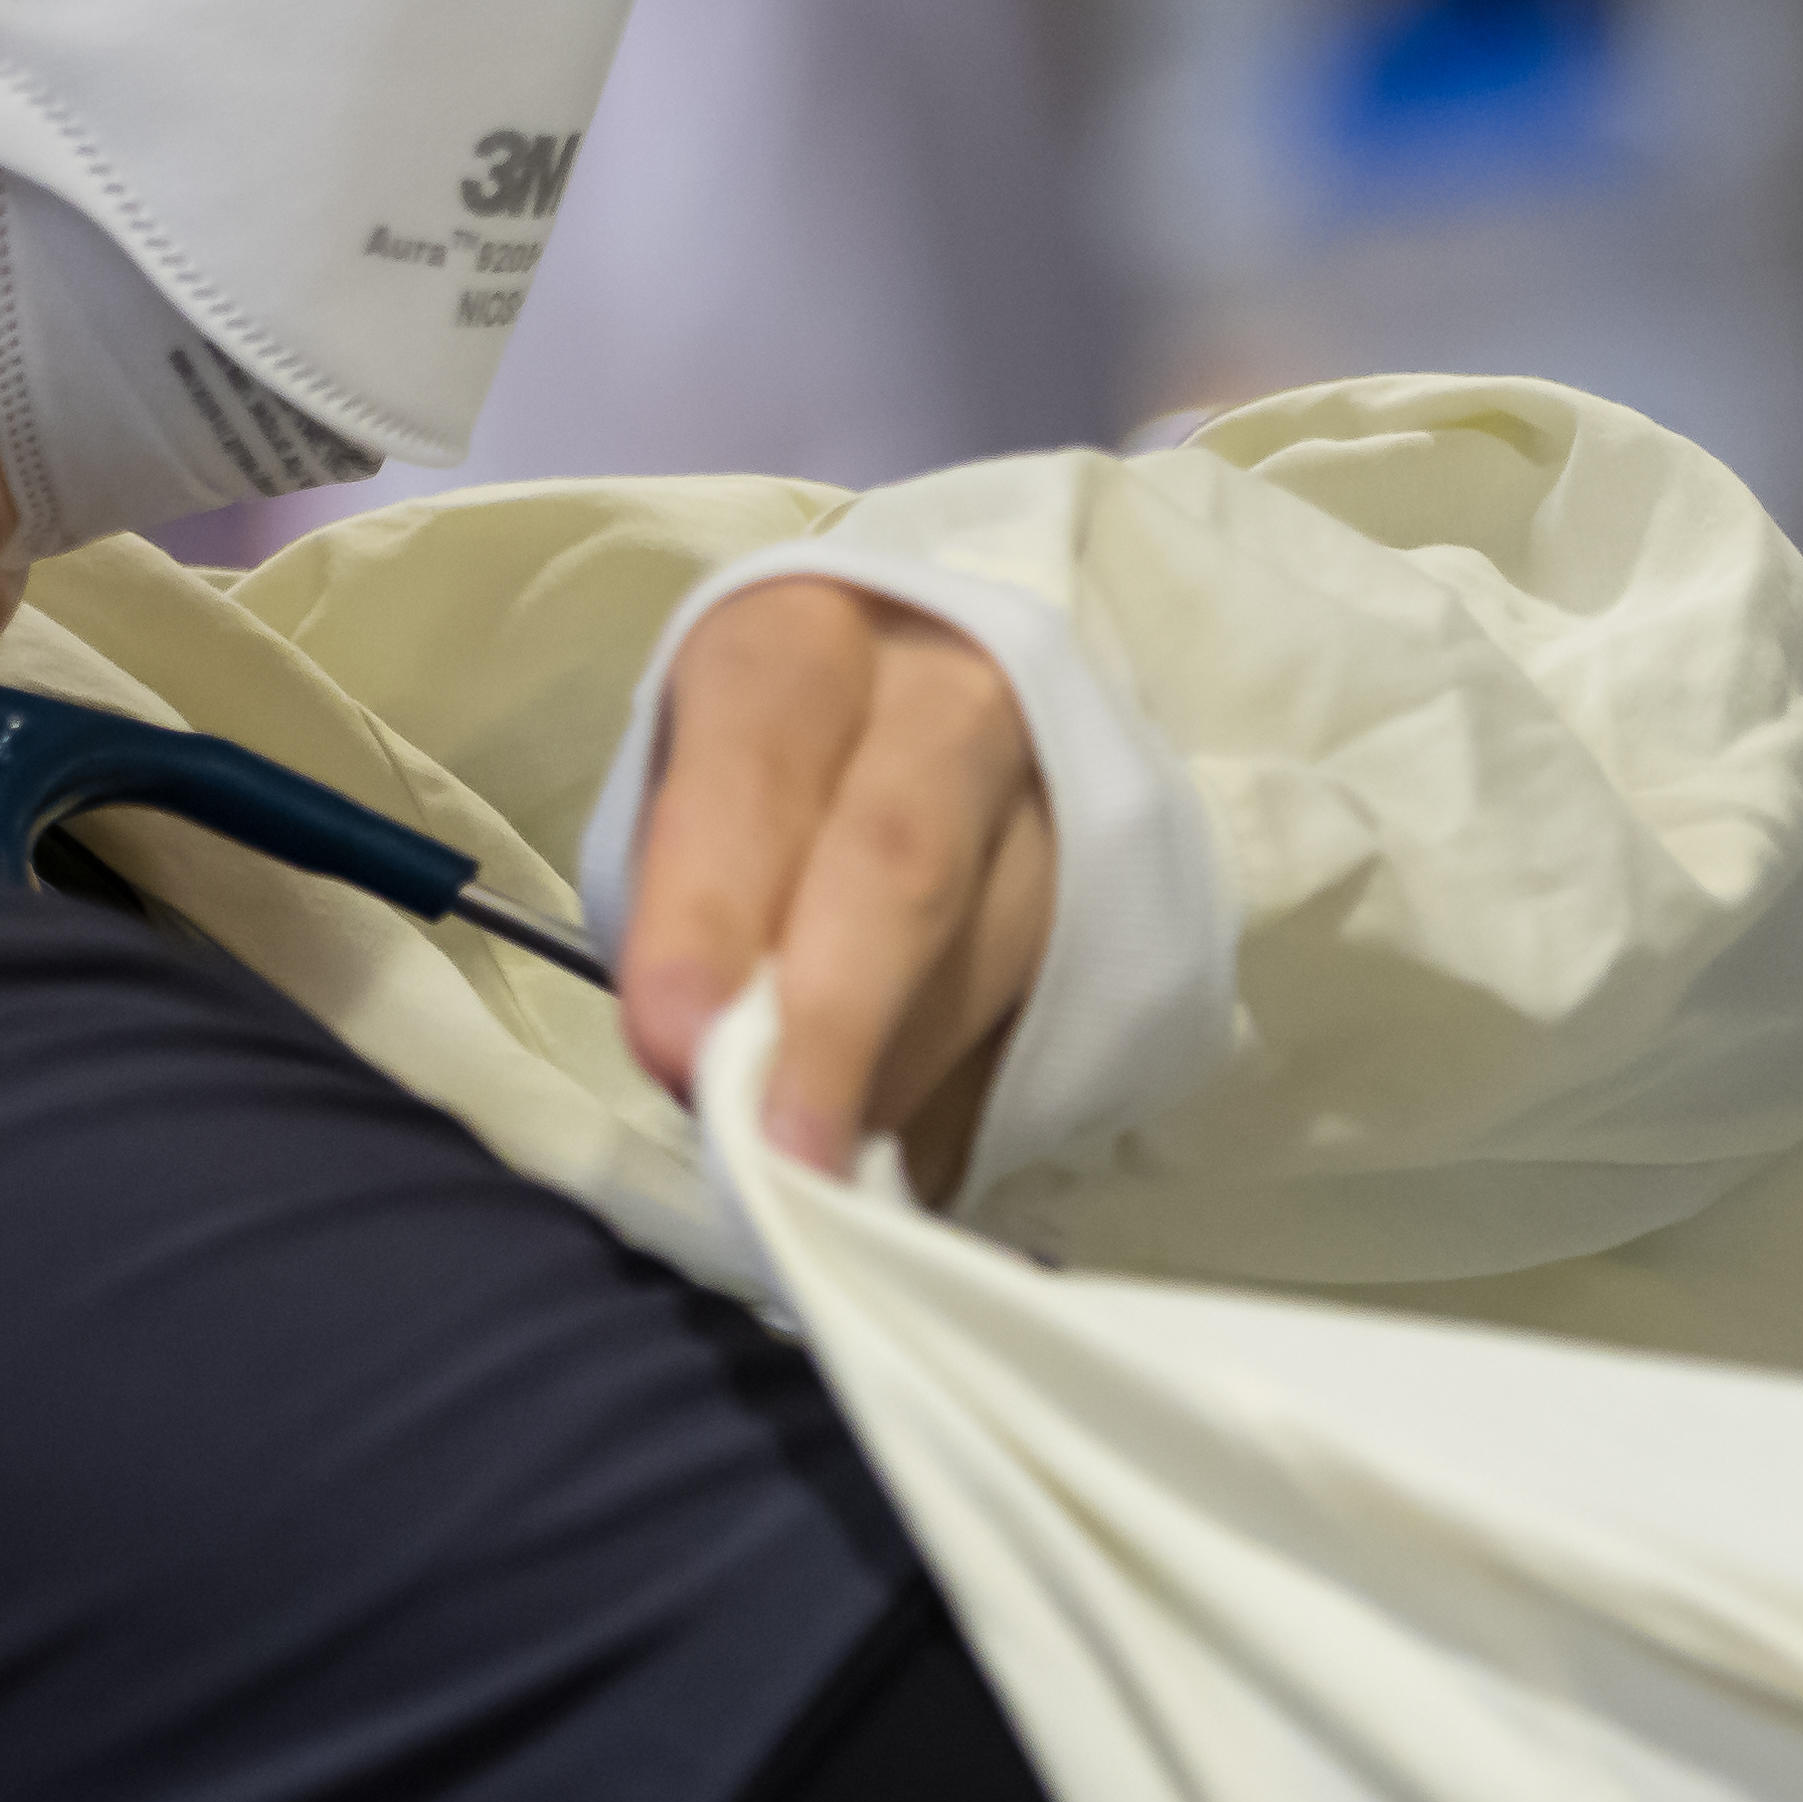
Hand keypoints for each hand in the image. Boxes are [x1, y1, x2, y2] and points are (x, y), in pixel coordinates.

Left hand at [617, 583, 1055, 1184]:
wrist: (930, 706)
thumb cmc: (770, 773)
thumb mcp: (691, 800)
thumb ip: (685, 914)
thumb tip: (701, 1066)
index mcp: (801, 641)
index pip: (758, 762)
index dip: (714, 911)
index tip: (677, 1046)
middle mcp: (947, 688)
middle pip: (903, 855)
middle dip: (834, 1024)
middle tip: (786, 1160)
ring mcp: (1059, 776)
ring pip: (995, 946)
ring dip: (897, 1078)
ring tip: (820, 1152)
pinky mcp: (1125, 873)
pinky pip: (1049, 1006)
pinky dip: (962, 1094)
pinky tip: (903, 1131)